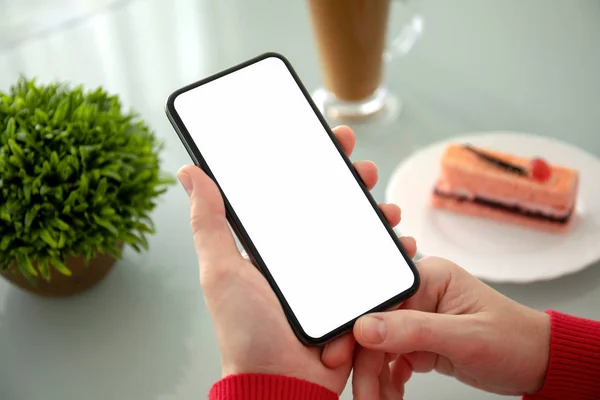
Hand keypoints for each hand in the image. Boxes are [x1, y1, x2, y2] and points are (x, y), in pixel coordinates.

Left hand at [177, 125, 417, 394]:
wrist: (280, 383)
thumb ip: (209, 222)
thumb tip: (190, 172)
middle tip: (361, 167)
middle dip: (351, 182)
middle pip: (332, 207)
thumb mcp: (221, 270)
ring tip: (384, 206)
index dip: (313, 163)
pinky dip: (393, 252)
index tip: (329, 140)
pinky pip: (378, 268)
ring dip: (376, 213)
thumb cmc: (246, 332)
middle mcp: (304, 256)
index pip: (295, 192)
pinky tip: (401, 241)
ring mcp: (332, 276)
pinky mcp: (354, 297)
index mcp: (275, 245)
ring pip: (360, 233)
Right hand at [352, 256, 550, 398]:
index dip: (356, 328)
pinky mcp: (420, 340)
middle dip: (365, 363)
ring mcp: (418, 318)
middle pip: (375, 326)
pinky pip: (392, 358)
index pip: (380, 300)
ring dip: (375, 376)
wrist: (537, 363)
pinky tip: (390, 393)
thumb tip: (365, 328)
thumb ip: (414, 330)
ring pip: (380, 347)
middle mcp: (419, 295)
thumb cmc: (514, 340)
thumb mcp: (465, 337)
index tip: (339, 357)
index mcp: (429, 278)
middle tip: (362, 393)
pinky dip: (388, 379)